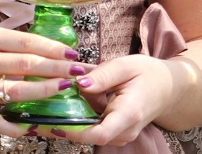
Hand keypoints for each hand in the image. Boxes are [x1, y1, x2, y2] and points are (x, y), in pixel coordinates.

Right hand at [0, 26, 90, 137]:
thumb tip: (53, 49)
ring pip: (19, 91)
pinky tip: (34, 125)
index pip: (26, 42)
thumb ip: (13, 43)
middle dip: (57, 68)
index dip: (53, 48)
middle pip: (27, 64)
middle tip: (78, 71)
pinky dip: (19, 127)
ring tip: (65, 88)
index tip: (73, 53)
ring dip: (46, 90)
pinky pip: (1, 122)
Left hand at [49, 54, 172, 145]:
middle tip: (34, 117)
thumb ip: (102, 75)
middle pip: (88, 136)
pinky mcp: (113, 132)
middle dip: (61, 127)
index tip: (53, 123)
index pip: (99, 133)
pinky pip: (91, 129)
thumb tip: (78, 82)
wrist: (167, 88)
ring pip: (87, 134)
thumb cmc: (148, 74)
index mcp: (128, 113)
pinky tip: (57, 109)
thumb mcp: (126, 66)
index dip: (74, 132)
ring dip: (65, 124)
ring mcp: (119, 134)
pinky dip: (74, 120)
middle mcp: (123, 130)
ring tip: (39, 112)